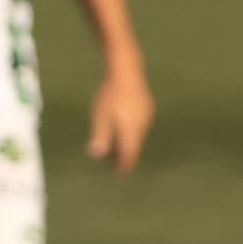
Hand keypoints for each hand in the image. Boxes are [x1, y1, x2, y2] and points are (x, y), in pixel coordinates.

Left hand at [88, 58, 153, 174]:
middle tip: (114, 163)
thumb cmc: (109, 93)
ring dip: (127, 142)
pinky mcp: (147, 107)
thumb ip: (100, 136)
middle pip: (134, 146)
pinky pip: (140, 125)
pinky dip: (130, 131)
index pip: (129, 155)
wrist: (126, 68)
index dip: (124, 166)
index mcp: (131, 130)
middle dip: (124, 155)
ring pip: (137, 135)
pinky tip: (123, 126)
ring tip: (116, 146)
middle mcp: (142, 126)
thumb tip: (95, 155)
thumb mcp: (100, 115)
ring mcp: (147, 116)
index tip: (118, 174)